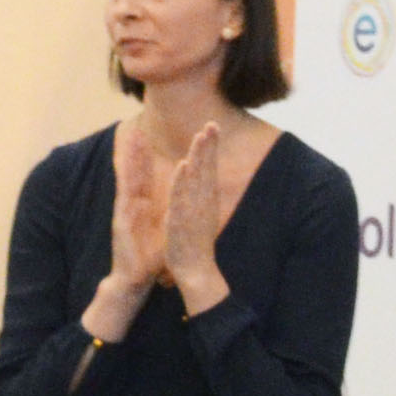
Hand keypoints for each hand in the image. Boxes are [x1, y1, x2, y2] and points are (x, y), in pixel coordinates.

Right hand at [98, 120, 173, 304]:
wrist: (134, 280)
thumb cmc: (147, 257)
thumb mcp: (159, 231)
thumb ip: (162, 216)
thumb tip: (173, 205)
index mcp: (142, 206)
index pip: (143, 177)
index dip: (145, 157)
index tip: (148, 137)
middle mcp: (132, 204)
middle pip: (134, 172)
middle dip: (135, 150)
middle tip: (136, 127)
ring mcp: (125, 210)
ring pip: (127, 177)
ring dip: (128, 156)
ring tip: (130, 135)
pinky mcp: (122, 218)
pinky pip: (125, 192)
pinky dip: (126, 176)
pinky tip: (128, 162)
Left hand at [156, 123, 232, 289]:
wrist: (197, 272)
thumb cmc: (196, 245)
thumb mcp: (201, 216)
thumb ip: (202, 198)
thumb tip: (203, 183)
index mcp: (207, 201)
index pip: (210, 169)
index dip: (211, 148)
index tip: (212, 128)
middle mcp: (204, 203)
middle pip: (208, 169)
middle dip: (209, 146)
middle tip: (212, 123)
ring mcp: (195, 211)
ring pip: (198, 179)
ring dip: (199, 157)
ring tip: (200, 136)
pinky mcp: (183, 221)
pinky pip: (183, 198)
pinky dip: (183, 182)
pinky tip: (183, 166)